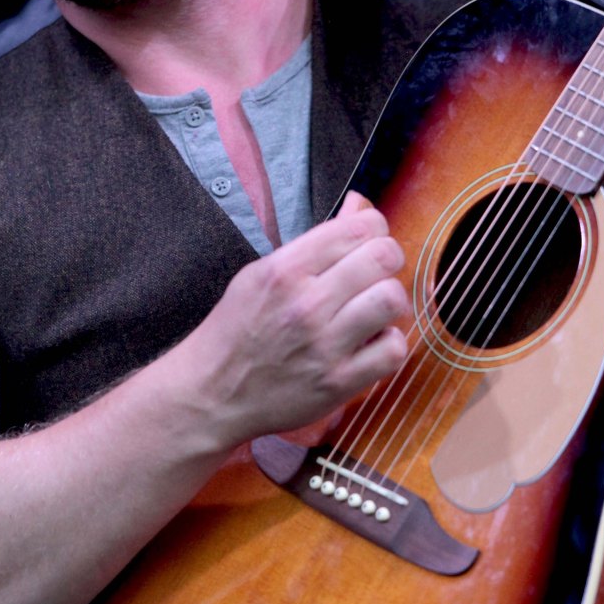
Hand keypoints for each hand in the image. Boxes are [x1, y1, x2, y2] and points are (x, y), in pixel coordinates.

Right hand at [185, 191, 408, 448]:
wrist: (210, 395)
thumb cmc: (234, 332)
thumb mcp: (259, 275)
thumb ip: (312, 244)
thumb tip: (360, 208)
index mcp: (284, 270)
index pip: (359, 228)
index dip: (374, 230)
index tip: (368, 242)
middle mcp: (306, 304)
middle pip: (383, 257)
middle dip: (387, 261)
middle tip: (375, 275)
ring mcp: (324, 345)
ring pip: (392, 299)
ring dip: (389, 301)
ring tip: (373, 310)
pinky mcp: (339, 383)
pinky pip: (394, 350)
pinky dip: (389, 344)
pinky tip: (371, 343)